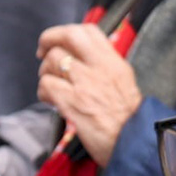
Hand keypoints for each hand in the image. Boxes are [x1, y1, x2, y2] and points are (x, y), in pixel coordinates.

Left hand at [36, 24, 141, 165]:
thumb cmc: (128, 120)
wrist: (134, 144)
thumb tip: (81, 60)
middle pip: (67, 36)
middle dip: (48, 39)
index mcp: (113, 62)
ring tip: (51, 84)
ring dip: (45, 72)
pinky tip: (51, 101)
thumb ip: (103, 68)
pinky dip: (43, 92)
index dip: (66, 32)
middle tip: (42, 51)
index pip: (87, 31)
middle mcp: (99, 67)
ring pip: (52, 60)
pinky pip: (46, 85)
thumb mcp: (123, 83)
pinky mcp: (72, 102)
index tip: (58, 41)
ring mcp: (84, 83)